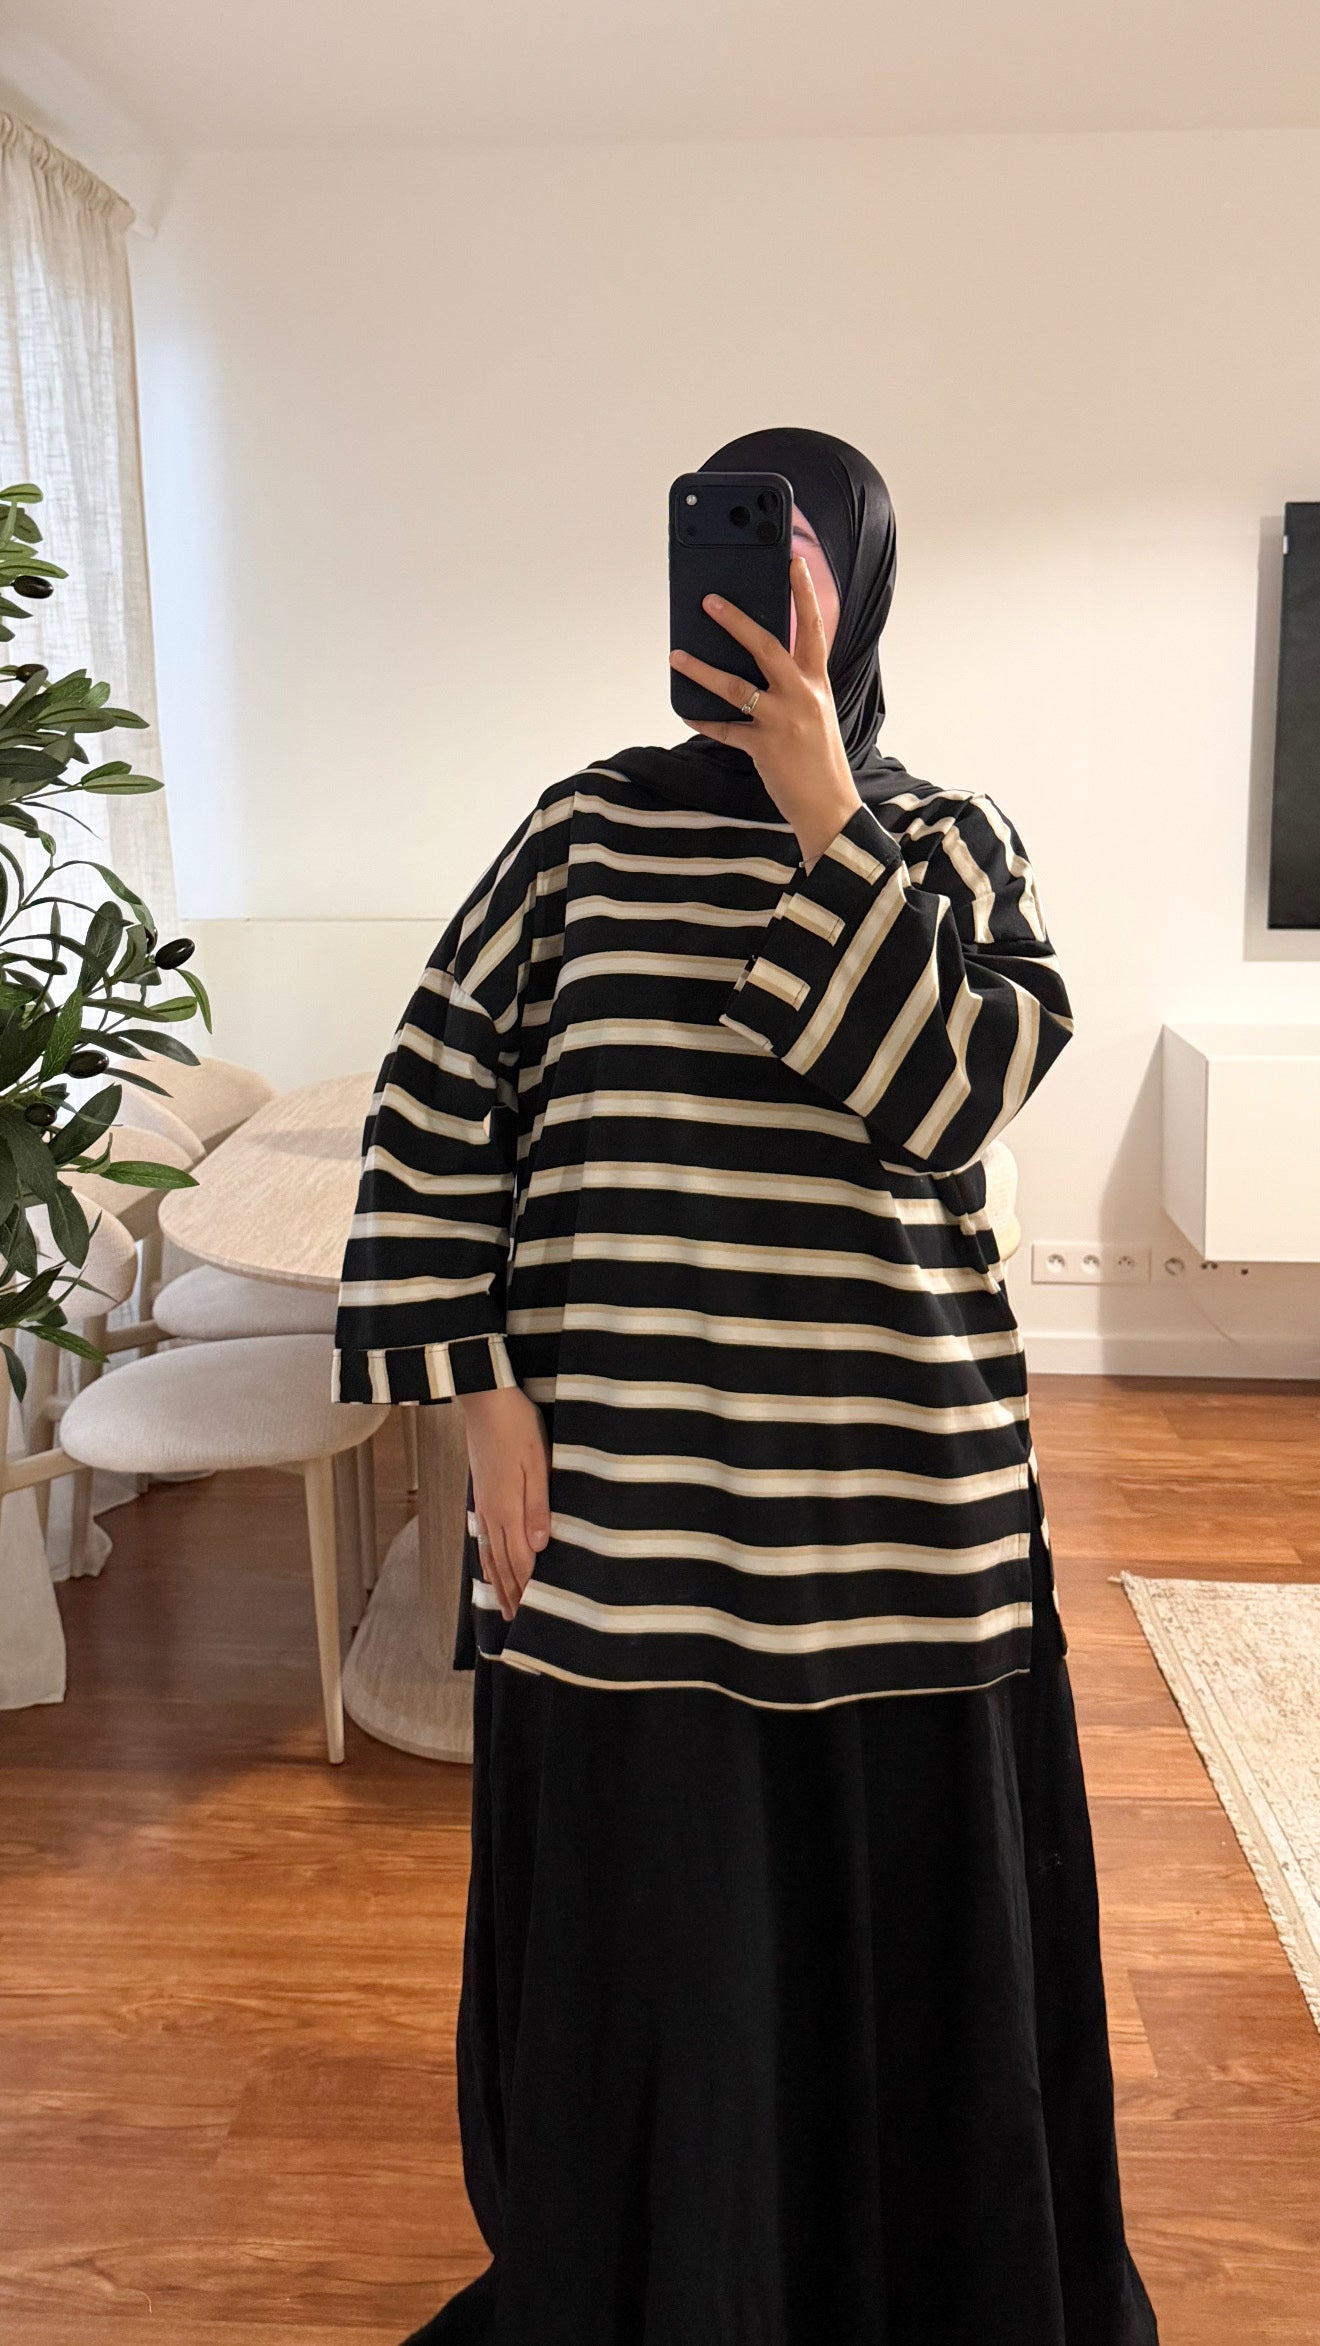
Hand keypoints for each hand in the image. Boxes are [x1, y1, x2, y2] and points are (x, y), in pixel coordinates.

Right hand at [458, 1385, 551, 1621]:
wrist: (484, 1400)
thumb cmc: (517, 1427)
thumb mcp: (537, 1462)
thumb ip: (538, 1506)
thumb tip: (540, 1547)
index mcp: (508, 1509)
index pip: (521, 1560)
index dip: (529, 1590)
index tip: (536, 1618)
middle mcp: (492, 1514)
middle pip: (503, 1565)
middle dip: (513, 1596)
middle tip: (520, 1626)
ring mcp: (484, 1507)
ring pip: (490, 1556)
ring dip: (498, 1584)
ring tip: (504, 1608)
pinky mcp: (481, 1497)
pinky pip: (482, 1540)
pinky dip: (486, 1562)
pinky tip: (489, 1569)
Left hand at [669, 556, 861, 867]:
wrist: (829, 806)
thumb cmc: (819, 759)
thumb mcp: (816, 713)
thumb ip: (793, 687)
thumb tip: (757, 665)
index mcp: (817, 683)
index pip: (812, 629)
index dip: (803, 593)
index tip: (792, 561)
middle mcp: (802, 696)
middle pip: (767, 646)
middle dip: (735, 621)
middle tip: (709, 601)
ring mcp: (782, 721)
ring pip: (735, 686)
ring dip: (701, 669)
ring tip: (676, 655)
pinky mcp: (763, 747)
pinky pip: (724, 729)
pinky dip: (703, 720)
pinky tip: (686, 712)